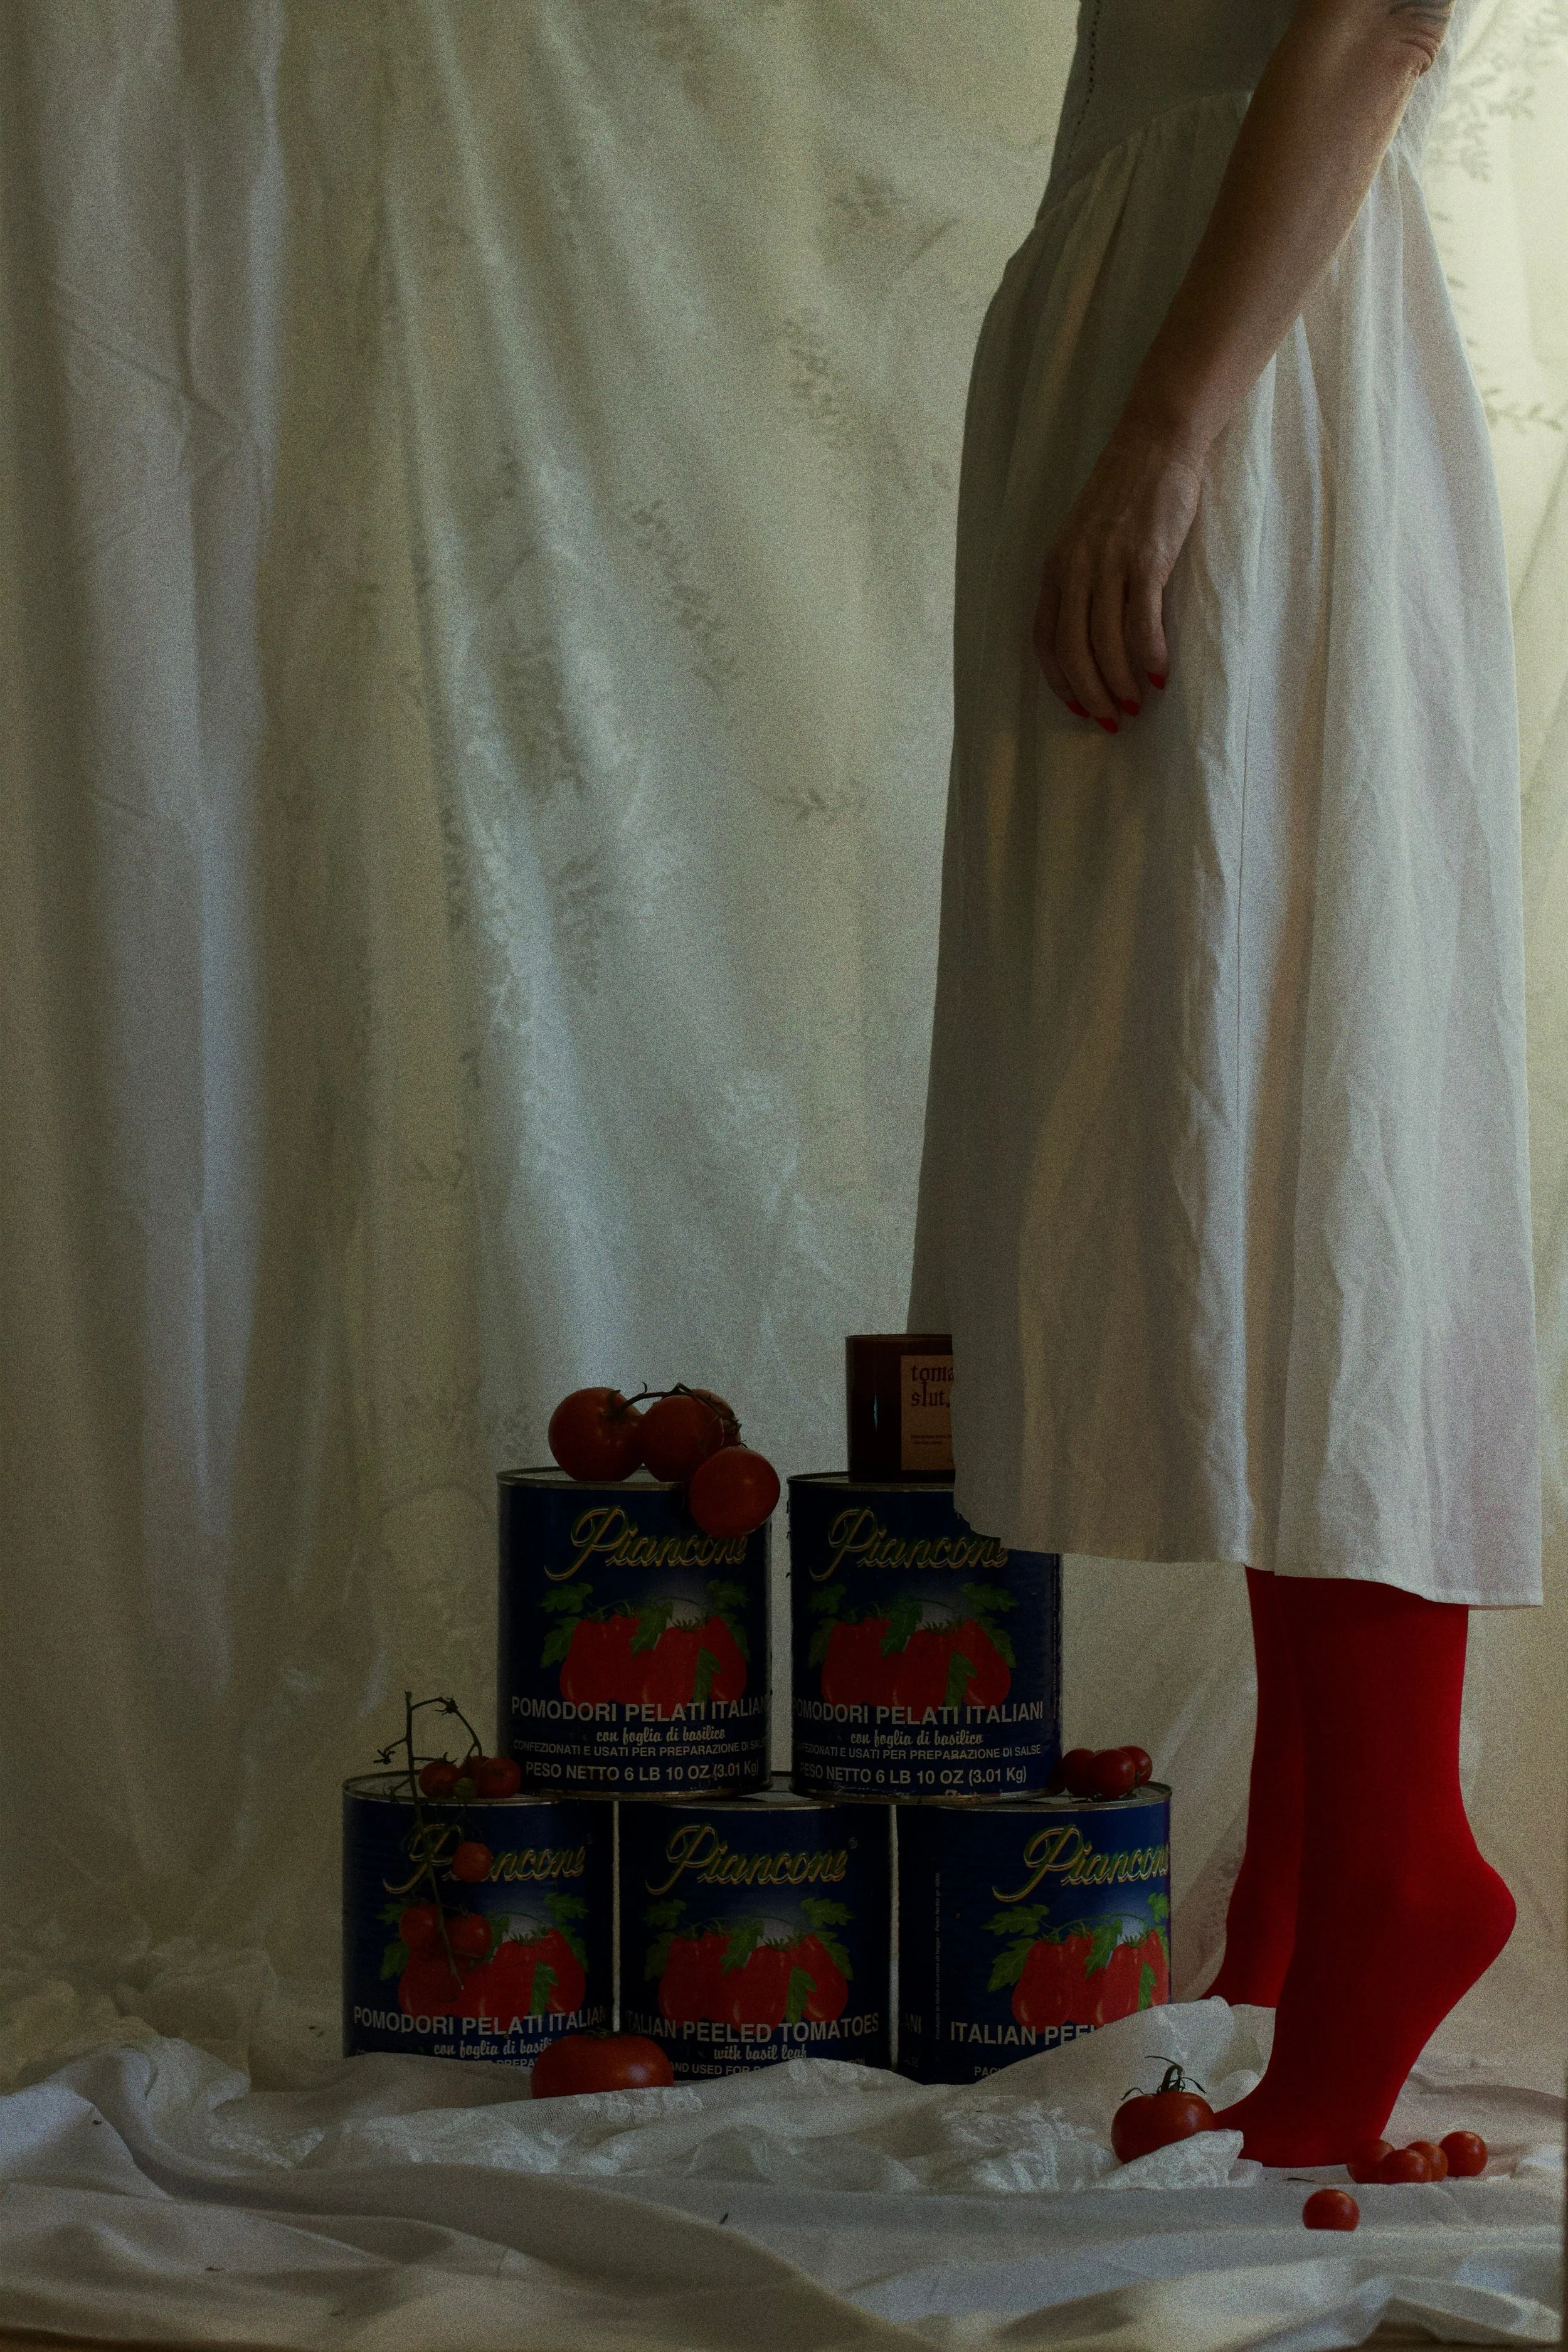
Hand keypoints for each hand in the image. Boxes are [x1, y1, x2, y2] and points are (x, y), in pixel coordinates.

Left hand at [1032, 412, 1205, 726]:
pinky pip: (1141, 622)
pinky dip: (1149, 656)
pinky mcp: (1145, 560)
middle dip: (1090, 694)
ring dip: (1121, 684)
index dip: (1059, 681)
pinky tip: (1160, 675)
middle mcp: (1074, 569)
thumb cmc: (1125, 493)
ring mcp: (1108, 565)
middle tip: (1111, 720)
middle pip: (1072, 650)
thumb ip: (1081, 578)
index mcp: (1055, 567)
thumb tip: (1090, 630)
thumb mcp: (1085, 537)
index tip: (1078, 706)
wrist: (1156, 443)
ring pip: (1105, 643)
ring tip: (1137, 705)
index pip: (1045, 639)